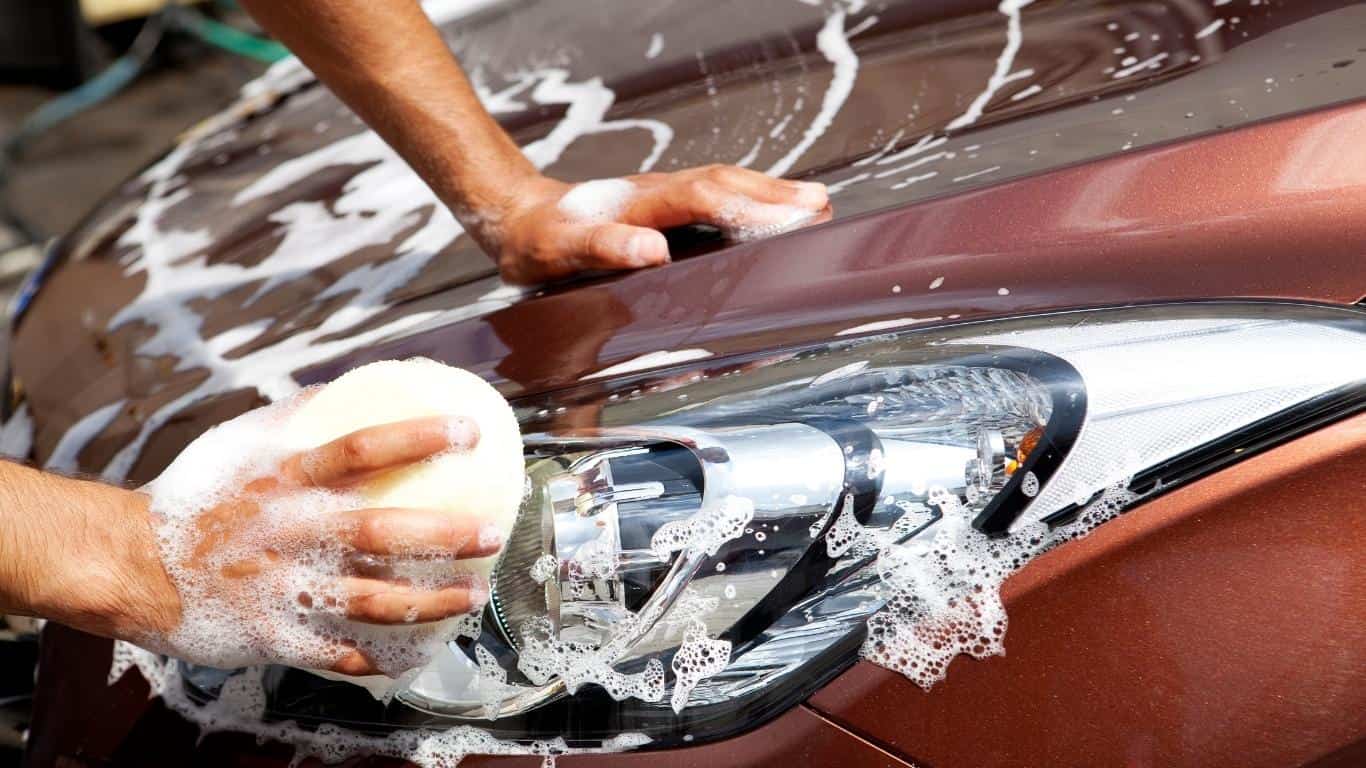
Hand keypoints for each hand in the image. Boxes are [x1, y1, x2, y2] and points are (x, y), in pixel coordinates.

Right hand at [125, 397, 498, 675]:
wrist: (130, 562)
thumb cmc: (194, 498)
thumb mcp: (240, 444)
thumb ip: (294, 418)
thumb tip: (341, 388)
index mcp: (283, 479)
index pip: (363, 449)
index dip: (419, 438)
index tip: (469, 431)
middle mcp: (289, 531)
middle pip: (380, 531)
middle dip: (444, 534)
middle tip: (492, 530)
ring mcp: (280, 586)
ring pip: (371, 599)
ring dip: (430, 600)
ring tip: (474, 594)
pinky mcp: (269, 633)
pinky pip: (332, 650)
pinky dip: (371, 656)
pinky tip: (407, 654)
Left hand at [468, 166, 830, 284]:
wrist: (516, 216)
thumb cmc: (538, 241)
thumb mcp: (560, 250)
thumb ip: (604, 247)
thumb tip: (653, 250)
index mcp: (638, 202)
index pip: (704, 198)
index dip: (747, 208)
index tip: (788, 220)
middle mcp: (657, 192)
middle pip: (725, 183)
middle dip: (774, 195)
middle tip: (821, 209)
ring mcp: (664, 196)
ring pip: (726, 184)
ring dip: (770, 192)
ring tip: (815, 205)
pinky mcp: (665, 206)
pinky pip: (717, 196)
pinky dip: (751, 200)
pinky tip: (773, 211)